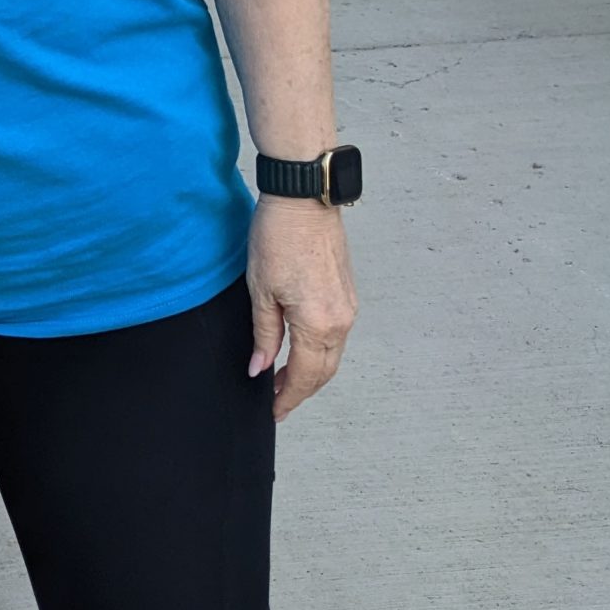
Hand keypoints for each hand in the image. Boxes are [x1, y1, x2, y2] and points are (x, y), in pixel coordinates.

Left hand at [246, 197, 356, 419]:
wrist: (304, 198)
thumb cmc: (278, 237)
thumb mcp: (261, 290)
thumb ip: (264, 335)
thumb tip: (260, 368)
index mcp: (319, 324)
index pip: (306, 376)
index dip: (288, 397)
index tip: (273, 411)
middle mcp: (342, 320)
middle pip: (324, 371)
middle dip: (300, 389)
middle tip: (276, 401)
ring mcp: (349, 306)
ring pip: (332, 354)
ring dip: (311, 370)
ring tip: (283, 378)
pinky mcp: (348, 292)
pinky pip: (337, 334)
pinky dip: (320, 350)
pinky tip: (301, 350)